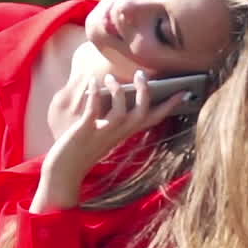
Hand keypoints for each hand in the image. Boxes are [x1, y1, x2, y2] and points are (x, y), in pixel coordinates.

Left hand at [37, 70, 190, 207]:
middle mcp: (117, 134)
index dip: (169, 106)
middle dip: (145, 93)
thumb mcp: (104, 133)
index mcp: (125, 134)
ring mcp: (102, 134)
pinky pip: (93, 111)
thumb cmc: (82, 150)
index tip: (183, 92)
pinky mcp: (84, 132)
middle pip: (142, 114)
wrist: (63, 173)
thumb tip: (120, 92)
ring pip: (121, 112)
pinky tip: (92, 82)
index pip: (153, 119)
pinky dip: (95, 94)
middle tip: (141, 74)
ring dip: (118, 91)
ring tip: (109, 77)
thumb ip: (114, 118)